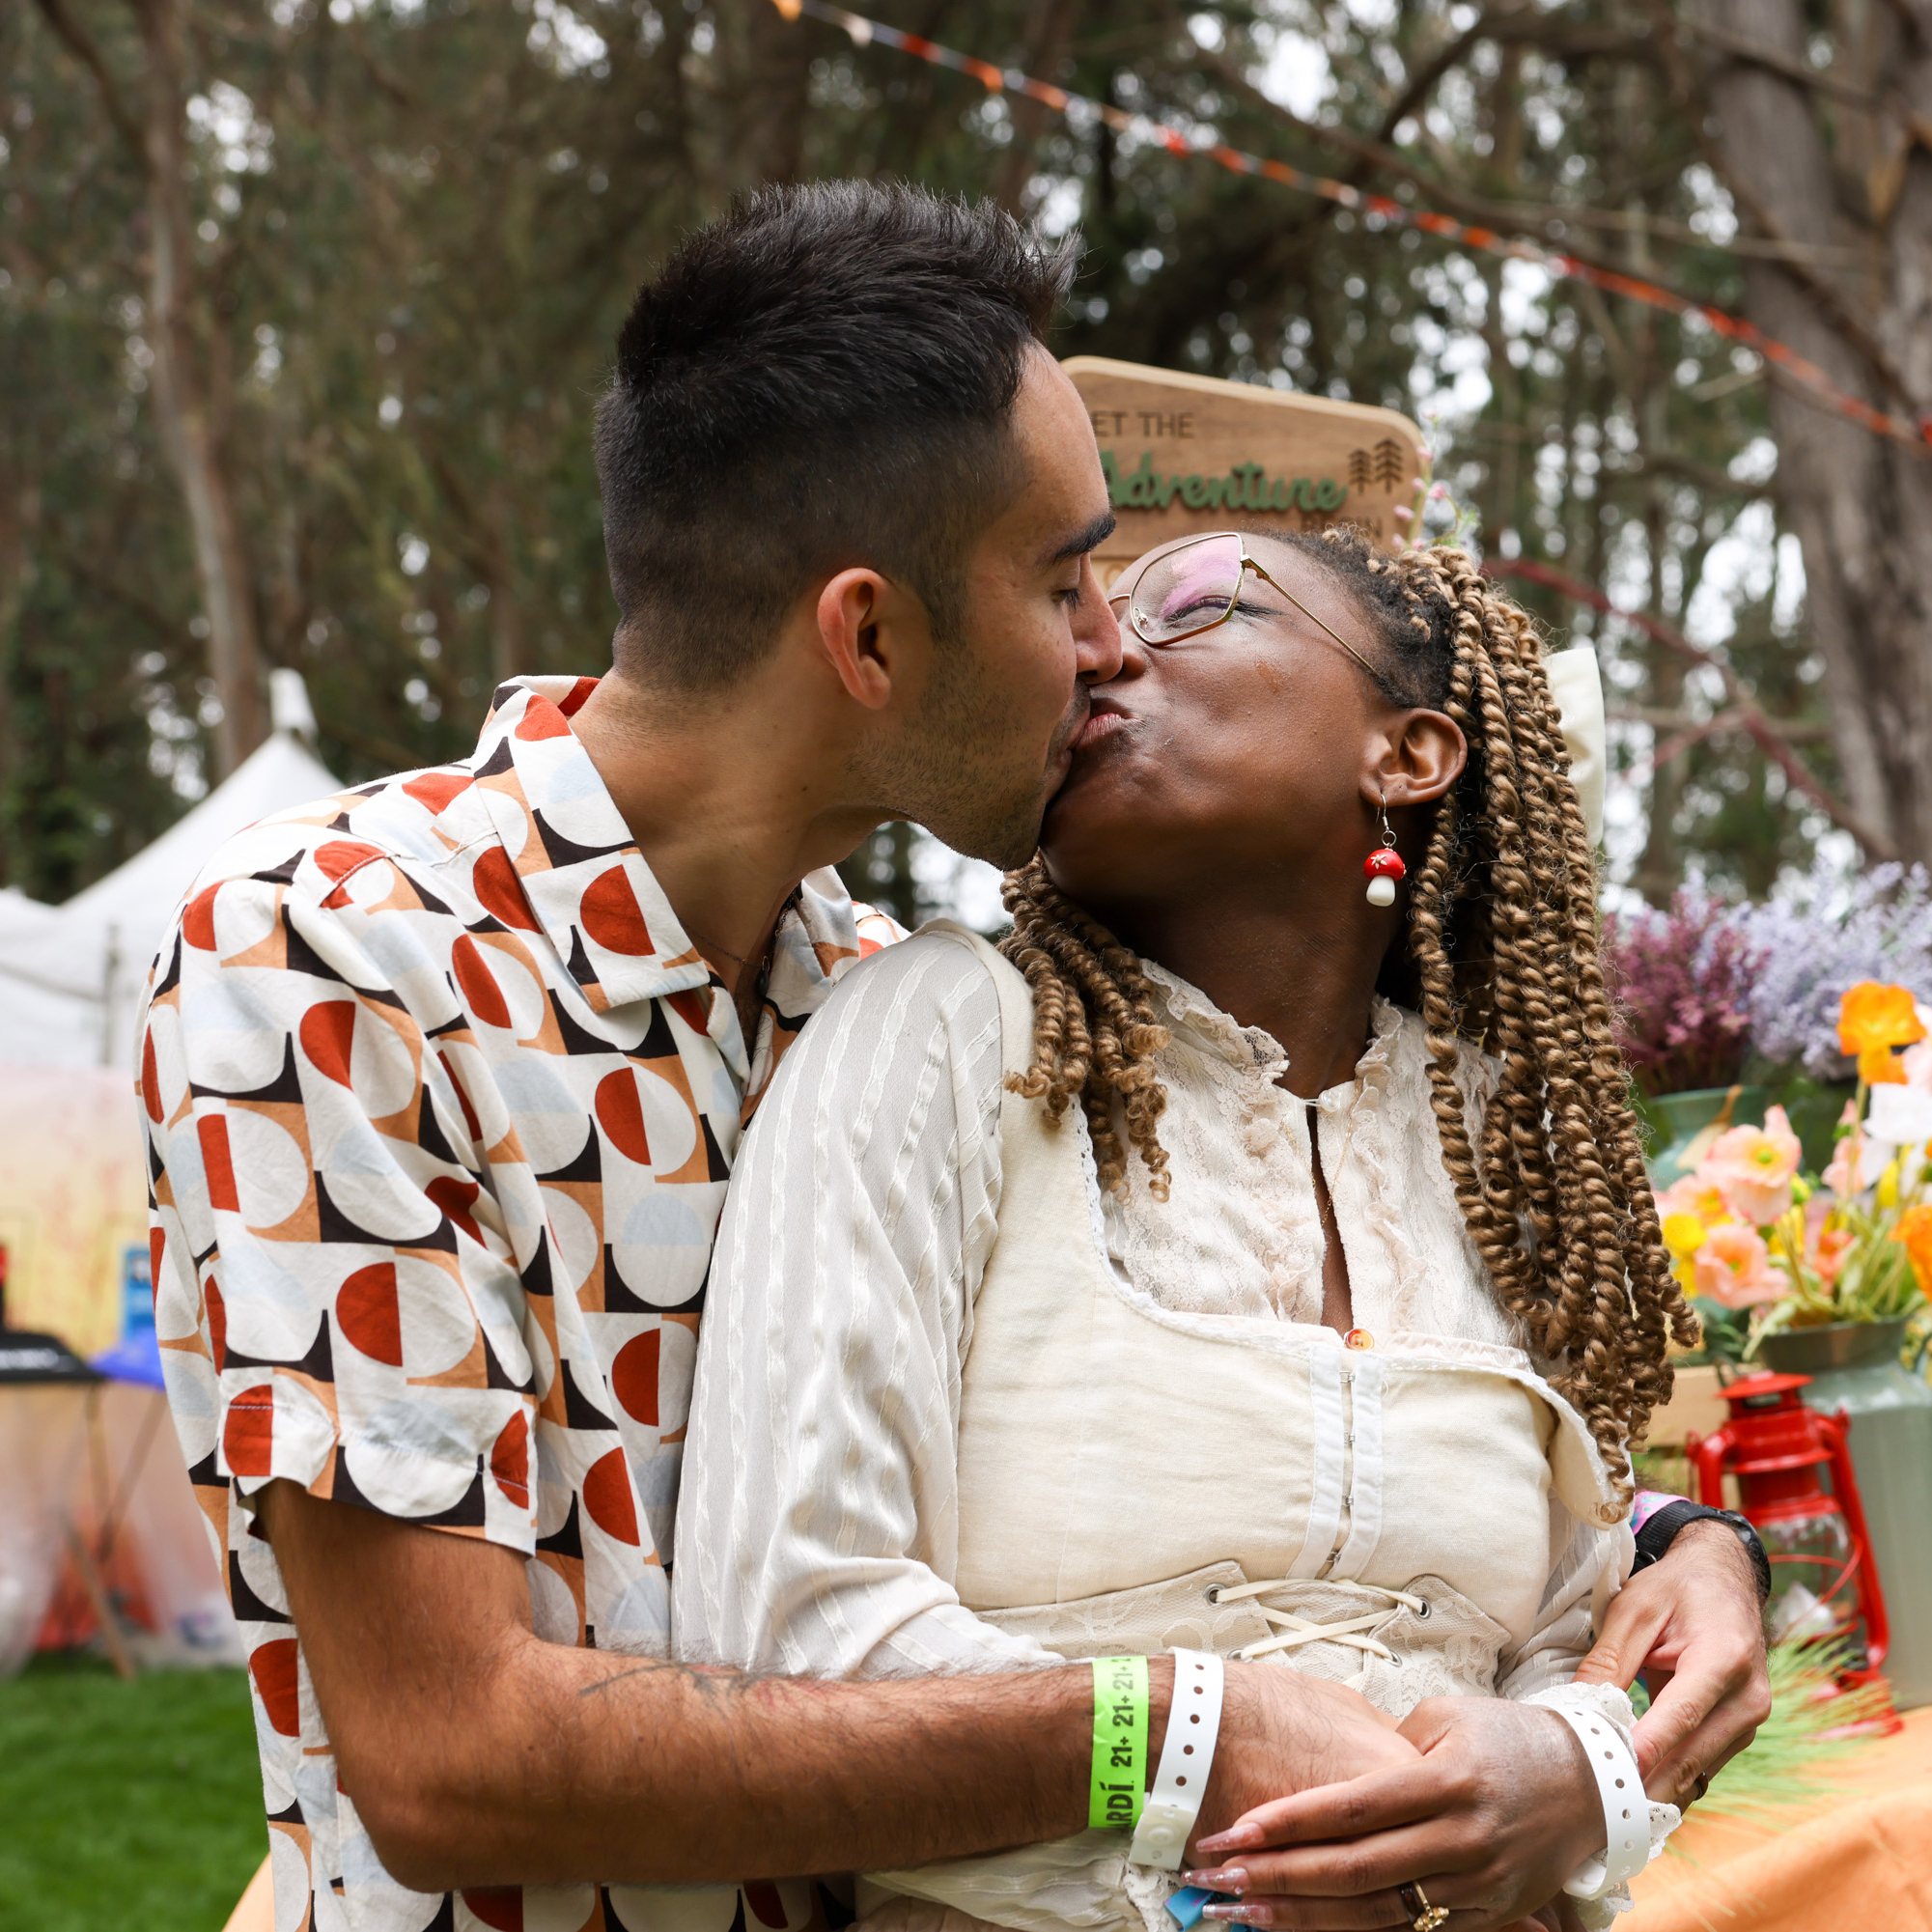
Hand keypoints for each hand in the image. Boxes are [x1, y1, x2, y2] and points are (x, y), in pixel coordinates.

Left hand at [1183, 1696, 1600, 1929]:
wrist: (1592, 1782)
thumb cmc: (1506, 1737)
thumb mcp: (1445, 1721)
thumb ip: (1386, 1752)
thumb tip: (1324, 1774)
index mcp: (1447, 1780)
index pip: (1352, 1807)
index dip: (1289, 1823)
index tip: (1234, 1831)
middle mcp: (1463, 1837)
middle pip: (1356, 1868)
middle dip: (1281, 1877)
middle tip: (1218, 1877)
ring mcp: (1480, 1885)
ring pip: (1381, 1913)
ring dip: (1308, 1918)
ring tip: (1247, 1914)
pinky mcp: (1491, 1916)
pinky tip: (1310, 1931)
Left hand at [1572, 1518, 1770, 1806]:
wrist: (1725, 1578)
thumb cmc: (1677, 1589)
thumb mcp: (1635, 1609)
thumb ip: (1610, 1659)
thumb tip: (1581, 1706)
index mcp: (1724, 1657)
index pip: (1682, 1714)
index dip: (1647, 1747)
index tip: (1614, 1772)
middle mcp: (1748, 1696)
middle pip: (1694, 1753)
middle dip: (1649, 1780)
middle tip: (1604, 1803)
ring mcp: (1750, 1718)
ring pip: (1700, 1767)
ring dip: (1660, 1785)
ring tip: (1614, 1802)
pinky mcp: (1741, 1730)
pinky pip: (1705, 1762)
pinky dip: (1673, 1775)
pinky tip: (1639, 1788)